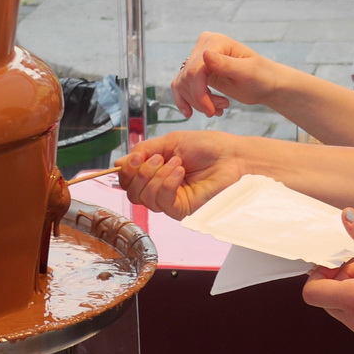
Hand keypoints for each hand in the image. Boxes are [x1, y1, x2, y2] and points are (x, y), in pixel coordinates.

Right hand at [114, 131, 243, 216]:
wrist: (233, 156)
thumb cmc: (209, 147)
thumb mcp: (170, 142)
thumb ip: (144, 151)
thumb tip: (119, 163)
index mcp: (157, 173)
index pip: (129, 180)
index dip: (127, 170)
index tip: (136, 156)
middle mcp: (161, 189)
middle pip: (132, 192)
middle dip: (140, 172)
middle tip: (159, 158)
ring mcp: (172, 202)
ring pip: (144, 197)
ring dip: (156, 175)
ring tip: (176, 162)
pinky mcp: (183, 210)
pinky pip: (162, 202)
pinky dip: (166, 183)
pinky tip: (180, 171)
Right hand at [171, 32, 283, 117]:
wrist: (267, 84)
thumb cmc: (262, 76)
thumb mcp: (247, 72)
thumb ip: (226, 64)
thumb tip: (204, 55)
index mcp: (215, 42)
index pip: (195, 70)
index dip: (199, 93)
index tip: (211, 111)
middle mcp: (203, 46)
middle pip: (186, 78)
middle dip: (200, 100)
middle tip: (219, 111)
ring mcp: (198, 58)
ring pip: (182, 84)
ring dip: (197, 102)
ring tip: (218, 109)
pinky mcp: (197, 71)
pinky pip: (180, 86)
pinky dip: (186, 101)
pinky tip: (191, 113)